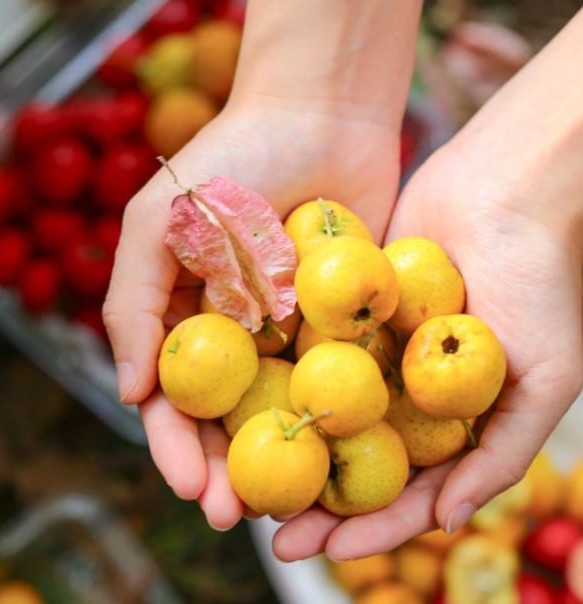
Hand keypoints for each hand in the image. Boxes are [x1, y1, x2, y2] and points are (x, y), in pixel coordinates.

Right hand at [103, 0, 421, 529]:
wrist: (321, 118)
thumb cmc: (232, 160)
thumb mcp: (158, 222)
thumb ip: (131, 302)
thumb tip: (129, 393)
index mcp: (189, 319)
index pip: (175, 399)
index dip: (174, 446)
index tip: (188, 485)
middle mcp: (240, 335)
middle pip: (229, 419)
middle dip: (227, 471)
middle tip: (234, 515)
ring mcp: (295, 333)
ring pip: (284, 412)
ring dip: (282, 461)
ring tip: (287, 507)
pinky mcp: (346, 324)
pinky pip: (341, 379)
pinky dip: (339, 418)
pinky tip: (343, 454)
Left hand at [273, 9, 582, 560]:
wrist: (506, 189)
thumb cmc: (541, 280)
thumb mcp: (545, 375)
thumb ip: (504, 452)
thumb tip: (448, 520)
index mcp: (450, 419)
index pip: (405, 490)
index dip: (366, 527)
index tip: (321, 547)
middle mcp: (407, 391)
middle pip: (352, 458)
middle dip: (312, 498)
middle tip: (267, 527)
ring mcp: (374, 351)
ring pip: (323, 409)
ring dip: (287, 442)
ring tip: (240, 473)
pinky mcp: (346, 310)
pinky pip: (311, 348)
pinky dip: (284, 375)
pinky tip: (244, 398)